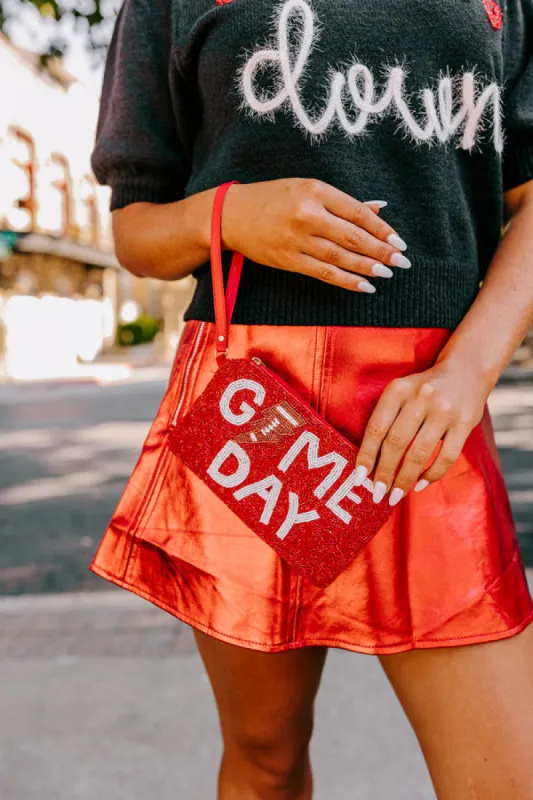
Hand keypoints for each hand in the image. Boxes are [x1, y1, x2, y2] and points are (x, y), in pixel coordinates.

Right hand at [220, 178, 410, 293]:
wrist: (232, 215)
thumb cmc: (274, 198)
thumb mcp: (307, 188)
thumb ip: (342, 202)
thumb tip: (379, 210)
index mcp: (315, 190)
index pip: (358, 212)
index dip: (382, 230)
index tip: (399, 241)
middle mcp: (307, 214)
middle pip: (353, 236)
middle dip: (381, 251)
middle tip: (402, 261)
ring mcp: (297, 239)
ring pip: (340, 257)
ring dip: (367, 268)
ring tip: (387, 273)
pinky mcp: (288, 260)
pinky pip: (324, 273)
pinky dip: (346, 281)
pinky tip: (365, 286)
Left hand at [353, 360, 492, 504]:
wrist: (467, 370)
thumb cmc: (424, 389)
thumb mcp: (401, 392)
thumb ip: (387, 418)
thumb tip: (370, 461)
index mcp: (398, 389)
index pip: (376, 427)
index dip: (367, 455)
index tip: (359, 478)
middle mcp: (420, 397)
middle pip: (396, 443)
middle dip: (384, 473)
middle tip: (377, 494)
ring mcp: (444, 410)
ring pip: (420, 453)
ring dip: (405, 479)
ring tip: (396, 495)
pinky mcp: (465, 423)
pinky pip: (447, 456)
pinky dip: (432, 474)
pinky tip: (421, 484)